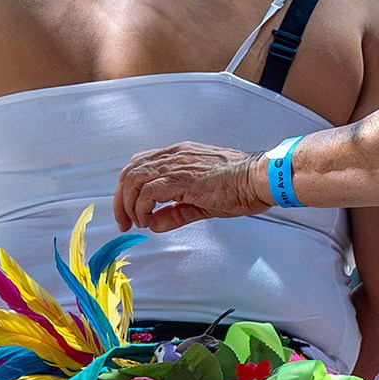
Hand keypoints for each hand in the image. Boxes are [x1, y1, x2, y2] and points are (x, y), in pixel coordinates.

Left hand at [115, 143, 272, 232]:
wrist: (257, 179)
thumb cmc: (237, 187)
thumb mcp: (198, 203)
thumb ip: (174, 213)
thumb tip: (153, 224)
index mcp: (177, 156)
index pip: (138, 165)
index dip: (126, 189)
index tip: (128, 213)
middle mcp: (173, 156)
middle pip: (129, 171)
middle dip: (121, 199)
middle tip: (125, 223)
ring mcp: (177, 164)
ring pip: (135, 179)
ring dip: (130, 205)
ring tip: (138, 222)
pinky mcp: (182, 178)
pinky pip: (149, 191)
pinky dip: (143, 207)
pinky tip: (149, 220)